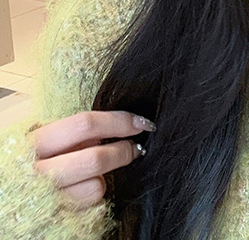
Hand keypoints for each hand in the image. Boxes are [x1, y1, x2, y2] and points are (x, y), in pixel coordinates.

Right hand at [32, 111, 155, 209]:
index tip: (140, 123)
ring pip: (95, 188)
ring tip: (96, 174)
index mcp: (33, 144)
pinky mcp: (56, 221)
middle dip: (123, 151)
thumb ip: (72, 133)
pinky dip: (91, 199)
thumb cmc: (29, 163)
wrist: (4, 201)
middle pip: (95, 158)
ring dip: (104, 179)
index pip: (85, 125)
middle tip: (134, 149)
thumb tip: (116, 126)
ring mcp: (45, 201)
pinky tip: (82, 192)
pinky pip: (88, 209)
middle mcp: (36, 173)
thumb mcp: (44, 141)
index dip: (119, 121)